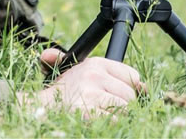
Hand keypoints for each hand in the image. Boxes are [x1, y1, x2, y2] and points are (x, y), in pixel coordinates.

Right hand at [22, 48, 145, 115]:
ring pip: (125, 108)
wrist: (42, 107)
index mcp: (96, 63)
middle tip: (108, 106)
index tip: (122, 94)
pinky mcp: (88, 112)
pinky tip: (100, 120)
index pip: (132, 75)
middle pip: (130, 95)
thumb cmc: (67, 92)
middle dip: (124, 104)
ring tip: (103, 112)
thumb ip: (113, 74)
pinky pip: (114, 120)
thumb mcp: (84, 72)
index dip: (131, 88)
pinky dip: (111, 123)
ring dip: (118, 115)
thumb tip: (143, 85)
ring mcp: (91, 94)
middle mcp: (94, 75)